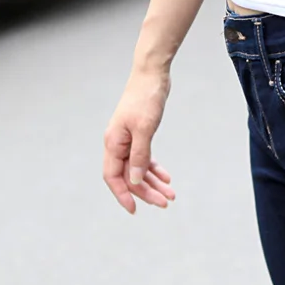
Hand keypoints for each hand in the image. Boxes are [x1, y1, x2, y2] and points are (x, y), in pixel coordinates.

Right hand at [103, 67, 175, 214]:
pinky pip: (144, 157)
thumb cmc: (146, 99)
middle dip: (145, 191)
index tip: (135, 210)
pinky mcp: (139, 134)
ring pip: (138, 168)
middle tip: (165, 203)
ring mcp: (128, 139)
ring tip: (171, 195)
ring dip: (153, 182)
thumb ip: (139, 155)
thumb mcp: (145, 129)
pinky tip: (167, 178)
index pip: (113, 177)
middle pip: (128, 176)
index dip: (123, 195)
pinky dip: (154, 168)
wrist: (152, 75)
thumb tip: (134, 181)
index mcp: (113, 143)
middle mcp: (117, 144)